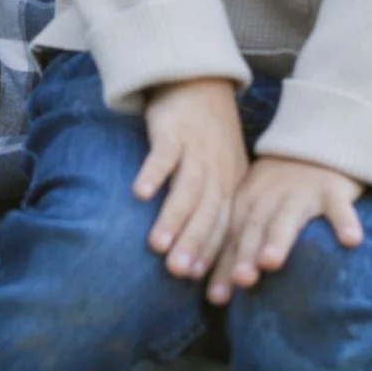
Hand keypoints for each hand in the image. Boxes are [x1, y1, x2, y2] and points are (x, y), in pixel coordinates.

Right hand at [133, 77, 249, 277]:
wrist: (200, 83)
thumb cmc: (207, 139)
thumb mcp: (220, 174)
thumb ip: (212, 210)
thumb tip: (198, 260)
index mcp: (231, 187)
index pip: (225, 228)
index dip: (215, 257)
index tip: (203, 286)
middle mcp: (218, 173)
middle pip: (208, 214)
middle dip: (194, 245)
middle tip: (177, 272)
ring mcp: (197, 152)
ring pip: (188, 190)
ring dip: (173, 218)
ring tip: (156, 245)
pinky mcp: (175, 132)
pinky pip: (164, 155)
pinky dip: (153, 173)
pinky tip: (140, 193)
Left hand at [207, 152, 365, 303]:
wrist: (314, 145)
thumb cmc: (277, 191)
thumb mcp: (252, 211)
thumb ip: (236, 249)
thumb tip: (215, 299)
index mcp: (245, 205)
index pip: (231, 239)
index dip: (223, 266)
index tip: (217, 298)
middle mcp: (269, 198)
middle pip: (255, 228)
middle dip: (246, 253)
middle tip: (241, 280)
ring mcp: (301, 192)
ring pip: (288, 217)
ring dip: (279, 239)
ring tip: (271, 262)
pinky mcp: (332, 189)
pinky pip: (339, 207)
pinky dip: (345, 221)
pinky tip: (350, 241)